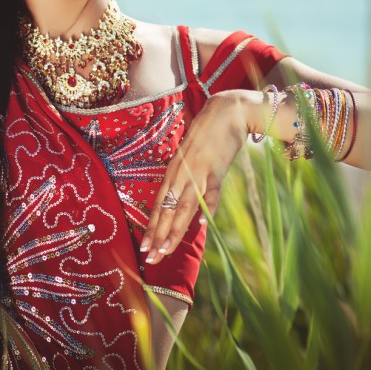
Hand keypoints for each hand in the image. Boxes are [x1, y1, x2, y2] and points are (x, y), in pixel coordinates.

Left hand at [140, 90, 255, 263]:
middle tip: (150, 258)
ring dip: (174, 230)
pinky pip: (212, 192)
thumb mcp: (189, 158)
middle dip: (158, 236)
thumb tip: (184, 202)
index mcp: (173, 172)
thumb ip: (186, 179)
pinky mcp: (216, 169)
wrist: (225, 111)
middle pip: (167, 210)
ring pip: (183, 207)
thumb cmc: (207, 136)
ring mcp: (197, 172)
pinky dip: (208, 207)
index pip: (158, 205)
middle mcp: (181, 174)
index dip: (151, 227)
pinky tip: (202, 223)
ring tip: (166, 250)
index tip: (144, 248)